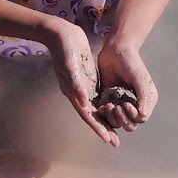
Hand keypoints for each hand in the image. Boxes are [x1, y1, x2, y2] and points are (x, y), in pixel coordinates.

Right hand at [46, 23, 118, 147]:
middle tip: (116, 142)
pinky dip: (106, 106)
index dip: (98, 127)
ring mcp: (83, 87)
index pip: (87, 115)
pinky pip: (98, 97)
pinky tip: (114, 111)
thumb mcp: (70, 65)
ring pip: (97, 108)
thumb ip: (76, 84)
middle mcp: (78, 93)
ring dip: (106, 120)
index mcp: (73, 92)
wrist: (61, 34)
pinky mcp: (88, 80)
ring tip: (117, 131)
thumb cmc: (64, 49)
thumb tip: (84, 102)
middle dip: (104, 129)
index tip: (108, 139)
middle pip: (93, 115)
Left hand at [95, 41, 157, 132]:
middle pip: (129, 124)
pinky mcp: (109, 100)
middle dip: (121, 119)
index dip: (132, 116)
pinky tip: (101, 106)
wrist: (116, 50)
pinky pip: (106, 115)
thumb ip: (144, 96)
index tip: (125, 104)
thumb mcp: (140, 78)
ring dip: (111, 118)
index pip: (140, 119)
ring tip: (107, 105)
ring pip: (117, 122)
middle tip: (114, 107)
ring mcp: (121, 103)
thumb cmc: (131, 62)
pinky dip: (104, 114)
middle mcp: (134, 104)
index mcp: (145, 100)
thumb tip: (142, 115)